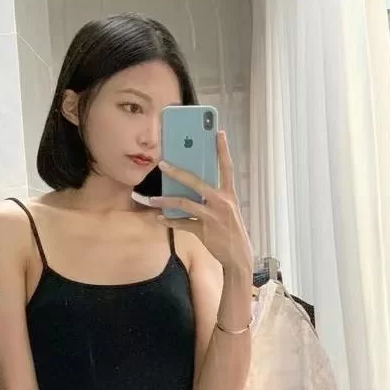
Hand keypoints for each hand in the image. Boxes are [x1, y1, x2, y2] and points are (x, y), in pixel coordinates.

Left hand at [149, 131, 252, 275]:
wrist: (238, 257)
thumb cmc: (231, 231)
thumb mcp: (228, 211)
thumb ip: (213, 198)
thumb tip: (194, 189)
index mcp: (230, 195)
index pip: (227, 167)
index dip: (223, 150)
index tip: (218, 132)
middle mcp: (222, 202)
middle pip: (196, 182)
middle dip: (177, 172)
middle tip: (162, 164)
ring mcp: (212, 217)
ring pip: (183, 203)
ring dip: (164, 201)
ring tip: (150, 199)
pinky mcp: (203, 231)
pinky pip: (181, 224)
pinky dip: (168, 221)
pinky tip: (158, 218)